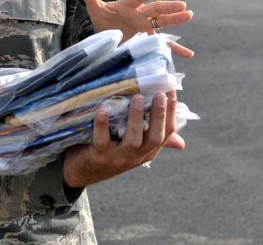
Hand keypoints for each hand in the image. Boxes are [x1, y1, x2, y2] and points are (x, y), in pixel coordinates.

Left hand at [62, 90, 183, 188]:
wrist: (82, 172)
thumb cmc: (111, 153)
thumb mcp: (134, 148)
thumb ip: (153, 139)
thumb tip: (181, 142)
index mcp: (147, 150)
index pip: (166, 133)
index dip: (171, 113)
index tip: (171, 91)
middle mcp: (136, 156)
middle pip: (154, 137)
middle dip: (159, 116)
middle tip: (160, 94)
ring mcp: (118, 158)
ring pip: (132, 140)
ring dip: (136, 118)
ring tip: (137, 97)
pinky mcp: (99, 157)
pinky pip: (101, 141)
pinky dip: (102, 126)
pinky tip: (102, 111)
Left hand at [75, 0, 193, 56]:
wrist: (109, 35)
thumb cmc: (104, 20)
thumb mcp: (95, 9)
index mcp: (128, 6)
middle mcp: (141, 16)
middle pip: (156, 10)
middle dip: (169, 8)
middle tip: (183, 5)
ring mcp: (147, 28)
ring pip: (164, 23)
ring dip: (176, 19)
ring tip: (189, 15)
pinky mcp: (150, 41)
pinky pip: (165, 46)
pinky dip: (177, 49)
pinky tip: (189, 54)